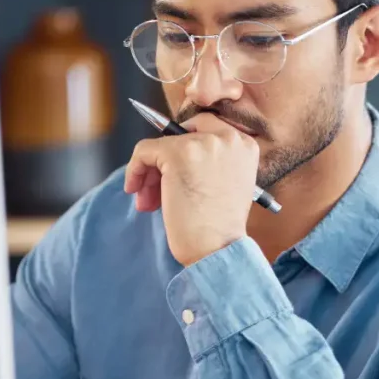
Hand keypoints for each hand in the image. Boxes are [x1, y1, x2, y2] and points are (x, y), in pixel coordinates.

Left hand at [124, 113, 259, 265]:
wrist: (217, 249)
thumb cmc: (219, 227)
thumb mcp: (225, 183)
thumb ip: (208, 162)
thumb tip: (169, 154)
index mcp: (244, 144)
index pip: (204, 128)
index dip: (184, 148)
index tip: (173, 172)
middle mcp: (228, 137)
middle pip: (182, 134)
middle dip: (166, 161)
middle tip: (157, 190)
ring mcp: (203, 143)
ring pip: (161, 145)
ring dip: (150, 172)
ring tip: (149, 201)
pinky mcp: (177, 153)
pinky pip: (144, 151)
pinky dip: (135, 170)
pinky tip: (136, 192)